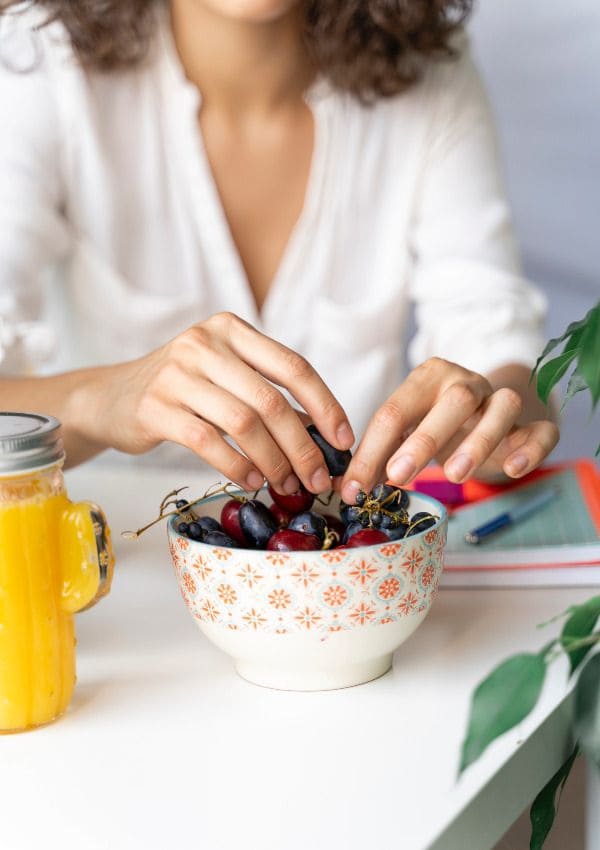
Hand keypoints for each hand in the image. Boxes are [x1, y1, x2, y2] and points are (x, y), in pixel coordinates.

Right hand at [81, 312, 353, 493]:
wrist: (111, 397)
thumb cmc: (183, 390)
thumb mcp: (225, 375)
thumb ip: (266, 392)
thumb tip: (321, 436)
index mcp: (232, 329)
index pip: (293, 366)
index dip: (325, 405)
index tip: (343, 441)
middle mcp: (204, 343)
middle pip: (270, 401)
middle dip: (302, 446)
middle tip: (318, 479)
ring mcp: (176, 374)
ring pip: (243, 423)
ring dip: (273, 462)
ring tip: (286, 485)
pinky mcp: (155, 407)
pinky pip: (208, 443)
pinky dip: (237, 467)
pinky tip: (251, 482)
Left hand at [341, 357, 558, 503]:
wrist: (483, 412)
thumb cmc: (434, 425)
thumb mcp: (404, 434)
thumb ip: (379, 455)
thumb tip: (348, 488)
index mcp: (427, 378)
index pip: (396, 411)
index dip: (372, 451)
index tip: (355, 488)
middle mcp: (467, 382)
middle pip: (452, 401)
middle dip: (422, 439)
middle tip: (397, 476)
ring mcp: (502, 400)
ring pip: (502, 407)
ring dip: (478, 441)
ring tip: (454, 475)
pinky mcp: (532, 424)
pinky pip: (541, 430)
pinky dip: (531, 448)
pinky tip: (513, 469)